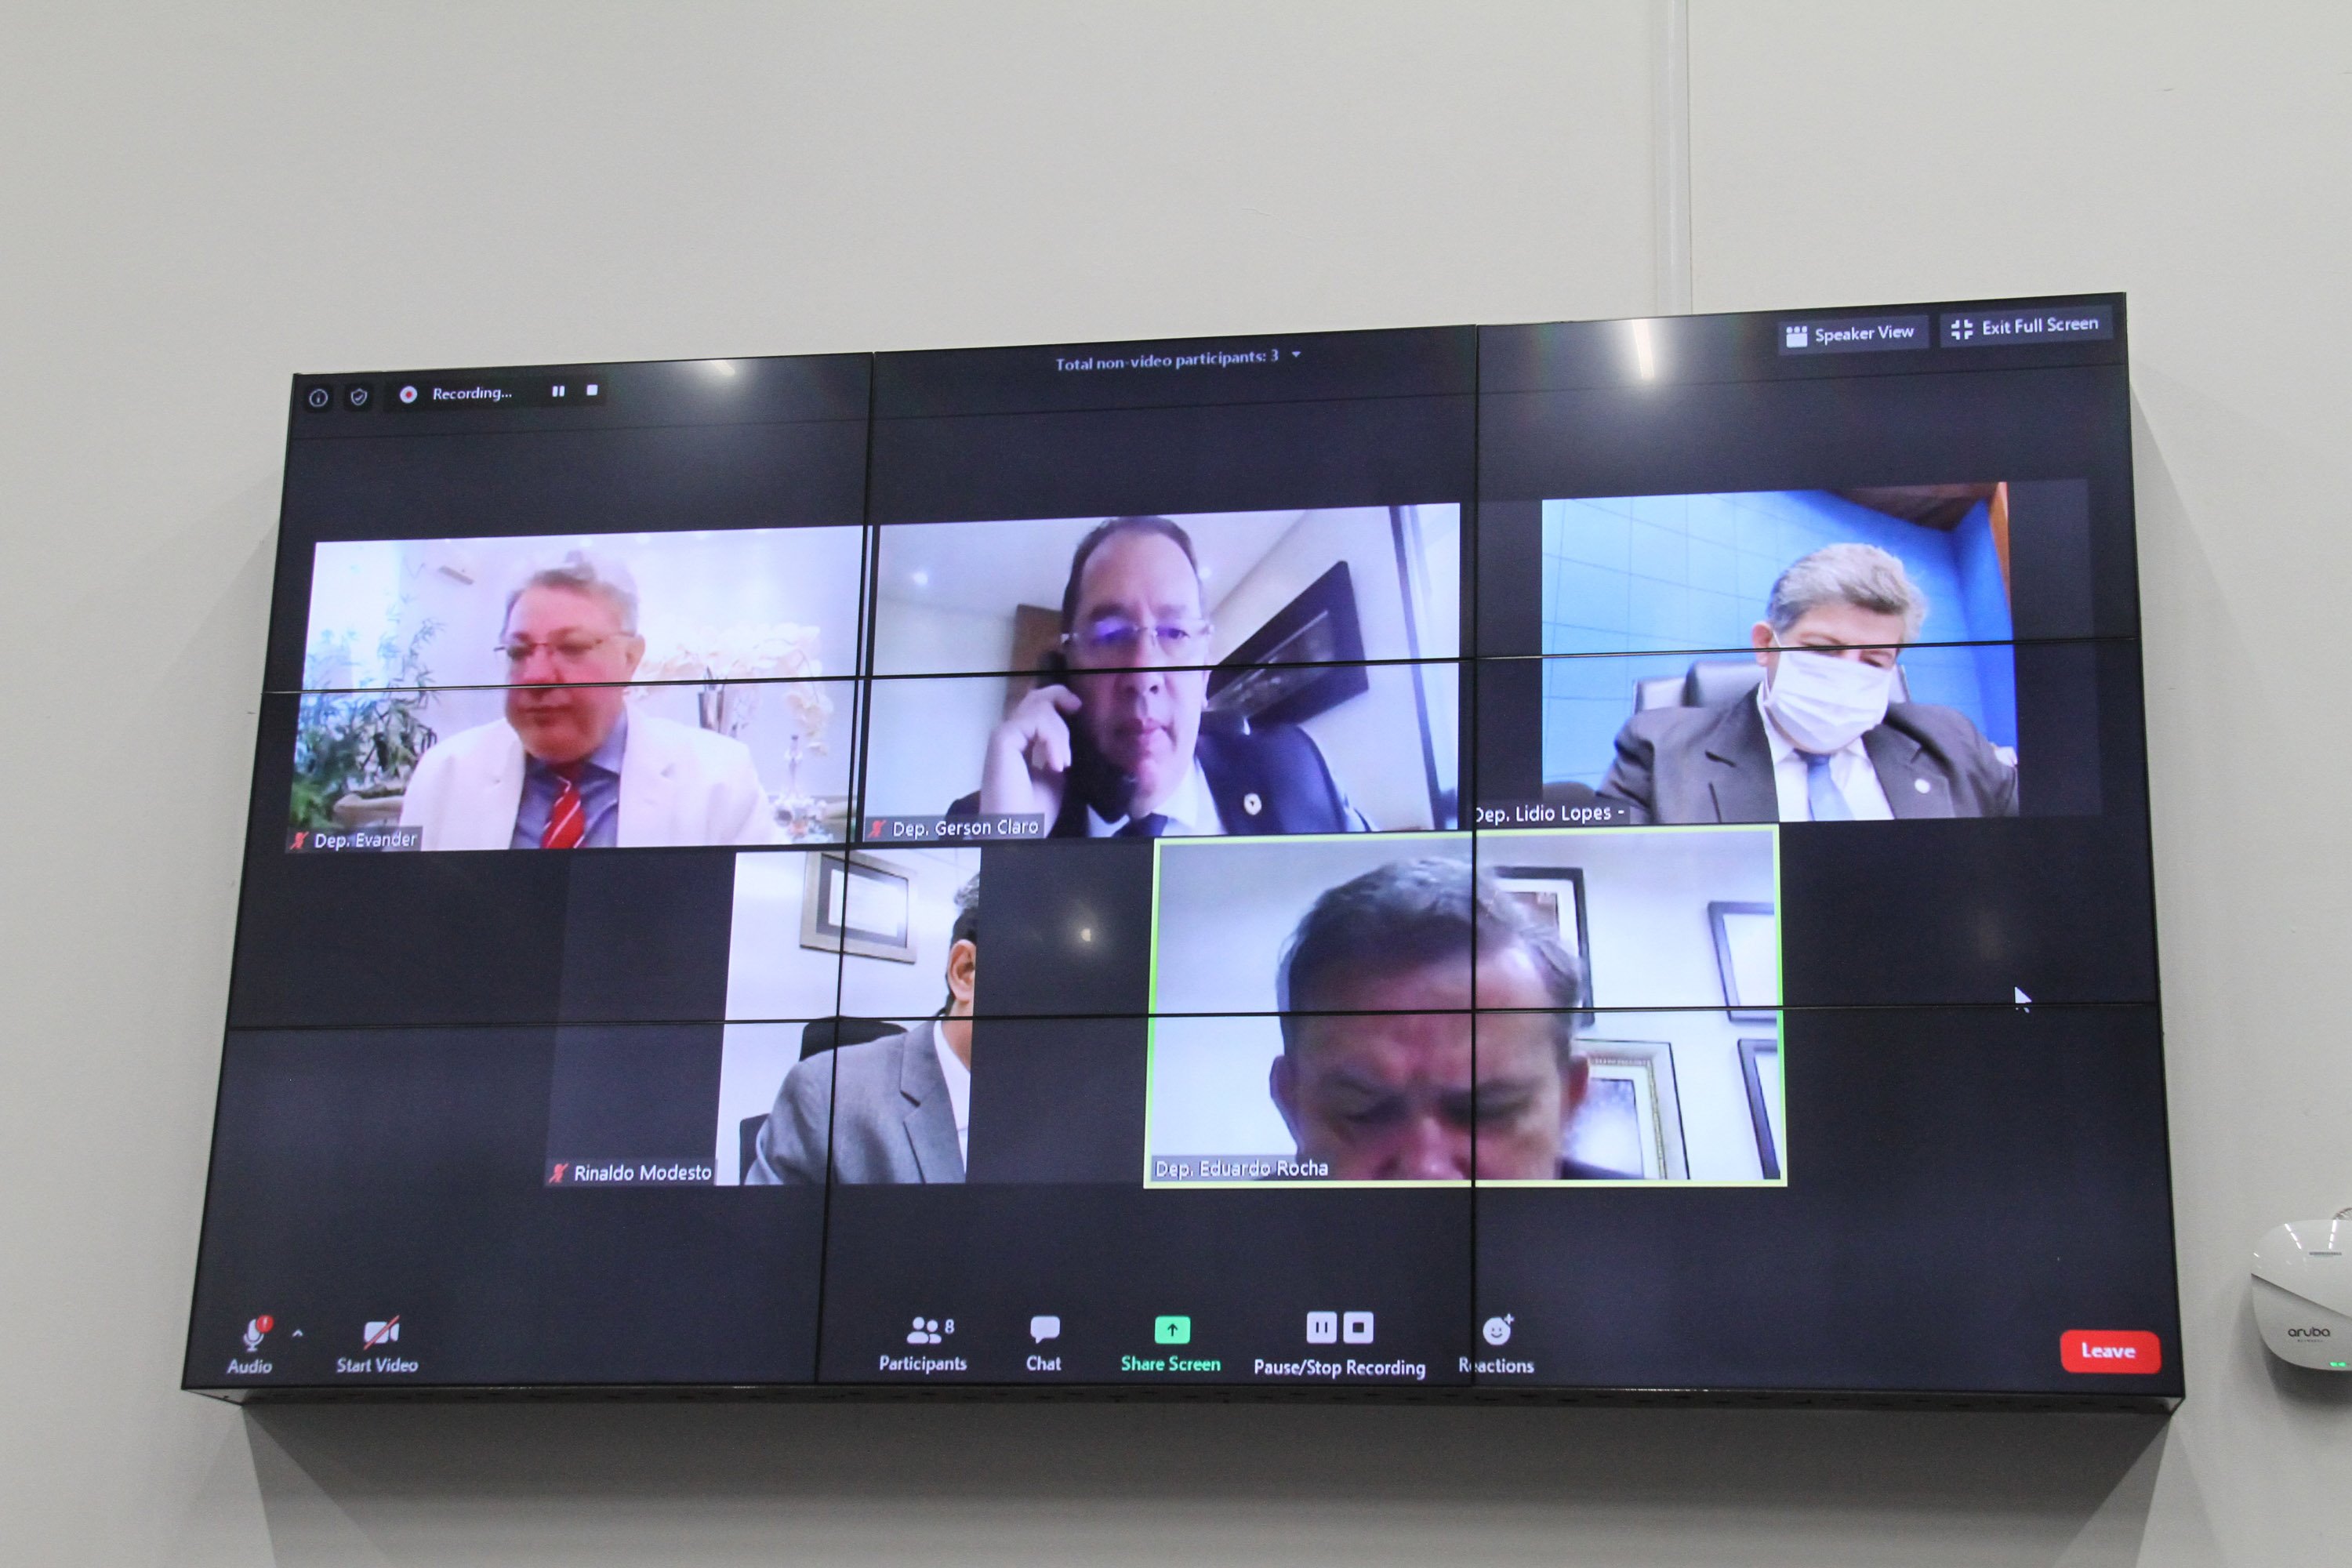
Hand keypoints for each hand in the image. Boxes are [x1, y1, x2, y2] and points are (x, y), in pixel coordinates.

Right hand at [979, 684, 1083, 820]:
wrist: (1018, 829)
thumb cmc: (1033, 810)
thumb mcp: (1053, 775)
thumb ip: (1056, 751)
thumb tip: (1069, 735)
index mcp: (1019, 742)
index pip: (1035, 709)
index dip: (1056, 700)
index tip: (1077, 708)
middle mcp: (1009, 734)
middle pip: (1034, 697)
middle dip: (1058, 697)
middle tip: (1076, 707)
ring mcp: (1004, 734)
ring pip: (1039, 709)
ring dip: (1060, 734)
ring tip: (1063, 764)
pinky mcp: (1003, 738)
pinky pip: (1036, 722)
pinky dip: (1053, 741)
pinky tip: (1057, 765)